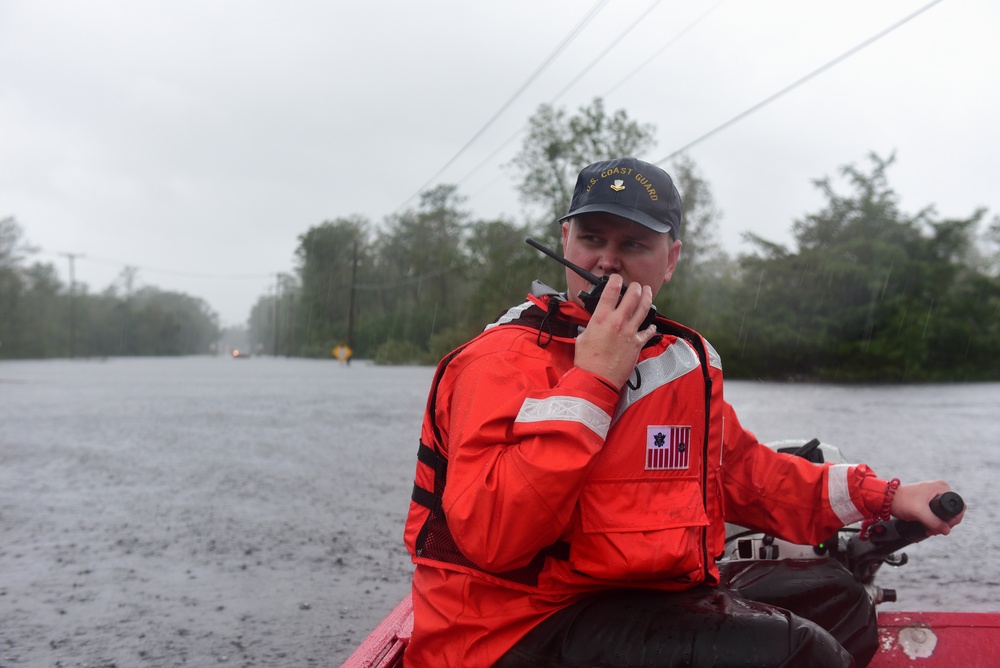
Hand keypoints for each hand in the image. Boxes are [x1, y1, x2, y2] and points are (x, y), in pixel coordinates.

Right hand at [574, 274, 657, 388]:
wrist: (597, 378)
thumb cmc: (587, 361)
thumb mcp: (583, 337)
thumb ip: (591, 327)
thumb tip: (594, 325)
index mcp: (601, 318)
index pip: (611, 290)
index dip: (616, 280)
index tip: (617, 278)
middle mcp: (618, 321)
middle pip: (633, 296)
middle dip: (635, 287)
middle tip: (636, 285)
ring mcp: (630, 332)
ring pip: (644, 308)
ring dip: (647, 297)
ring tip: (648, 291)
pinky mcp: (637, 343)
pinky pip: (648, 331)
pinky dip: (651, 326)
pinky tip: (652, 324)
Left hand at [891, 480, 964, 535]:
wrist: (887, 499)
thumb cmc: (902, 501)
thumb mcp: (919, 512)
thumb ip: (934, 522)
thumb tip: (946, 530)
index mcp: (942, 488)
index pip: (959, 506)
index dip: (954, 519)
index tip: (944, 527)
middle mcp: (940, 489)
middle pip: (953, 511)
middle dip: (946, 524)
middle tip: (934, 531)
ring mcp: (935, 494)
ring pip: (945, 513)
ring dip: (940, 524)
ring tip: (930, 530)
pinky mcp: (929, 500)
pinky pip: (938, 513)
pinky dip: (935, 521)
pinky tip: (929, 527)